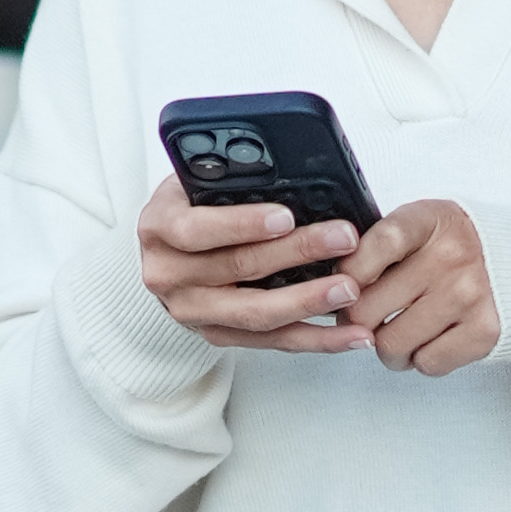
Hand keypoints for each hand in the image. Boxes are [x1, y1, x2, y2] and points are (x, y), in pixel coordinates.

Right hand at [137, 178, 371, 349]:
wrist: (165, 255)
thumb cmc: (188, 209)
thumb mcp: (193, 183)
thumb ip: (226, 180)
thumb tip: (285, 169)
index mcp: (160, 228)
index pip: (198, 229)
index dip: (243, 224)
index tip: (285, 217)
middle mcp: (168, 275)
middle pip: (238, 269)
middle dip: (297, 252)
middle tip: (343, 239)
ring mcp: (193, 312)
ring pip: (257, 313)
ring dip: (310, 302)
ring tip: (351, 289)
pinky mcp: (218, 336)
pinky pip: (272, 342)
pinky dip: (315, 339)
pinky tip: (350, 335)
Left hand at [345, 198, 500, 376]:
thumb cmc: (458, 247)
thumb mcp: (422, 226)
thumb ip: (380, 247)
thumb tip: (332, 288)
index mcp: (428, 221)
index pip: (371, 248)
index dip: (346, 275)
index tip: (344, 287)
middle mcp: (449, 257)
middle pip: (366, 309)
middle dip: (356, 321)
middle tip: (365, 319)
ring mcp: (468, 296)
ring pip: (391, 345)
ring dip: (387, 348)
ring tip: (398, 333)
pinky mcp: (484, 332)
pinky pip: (426, 363)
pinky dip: (421, 359)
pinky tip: (428, 340)